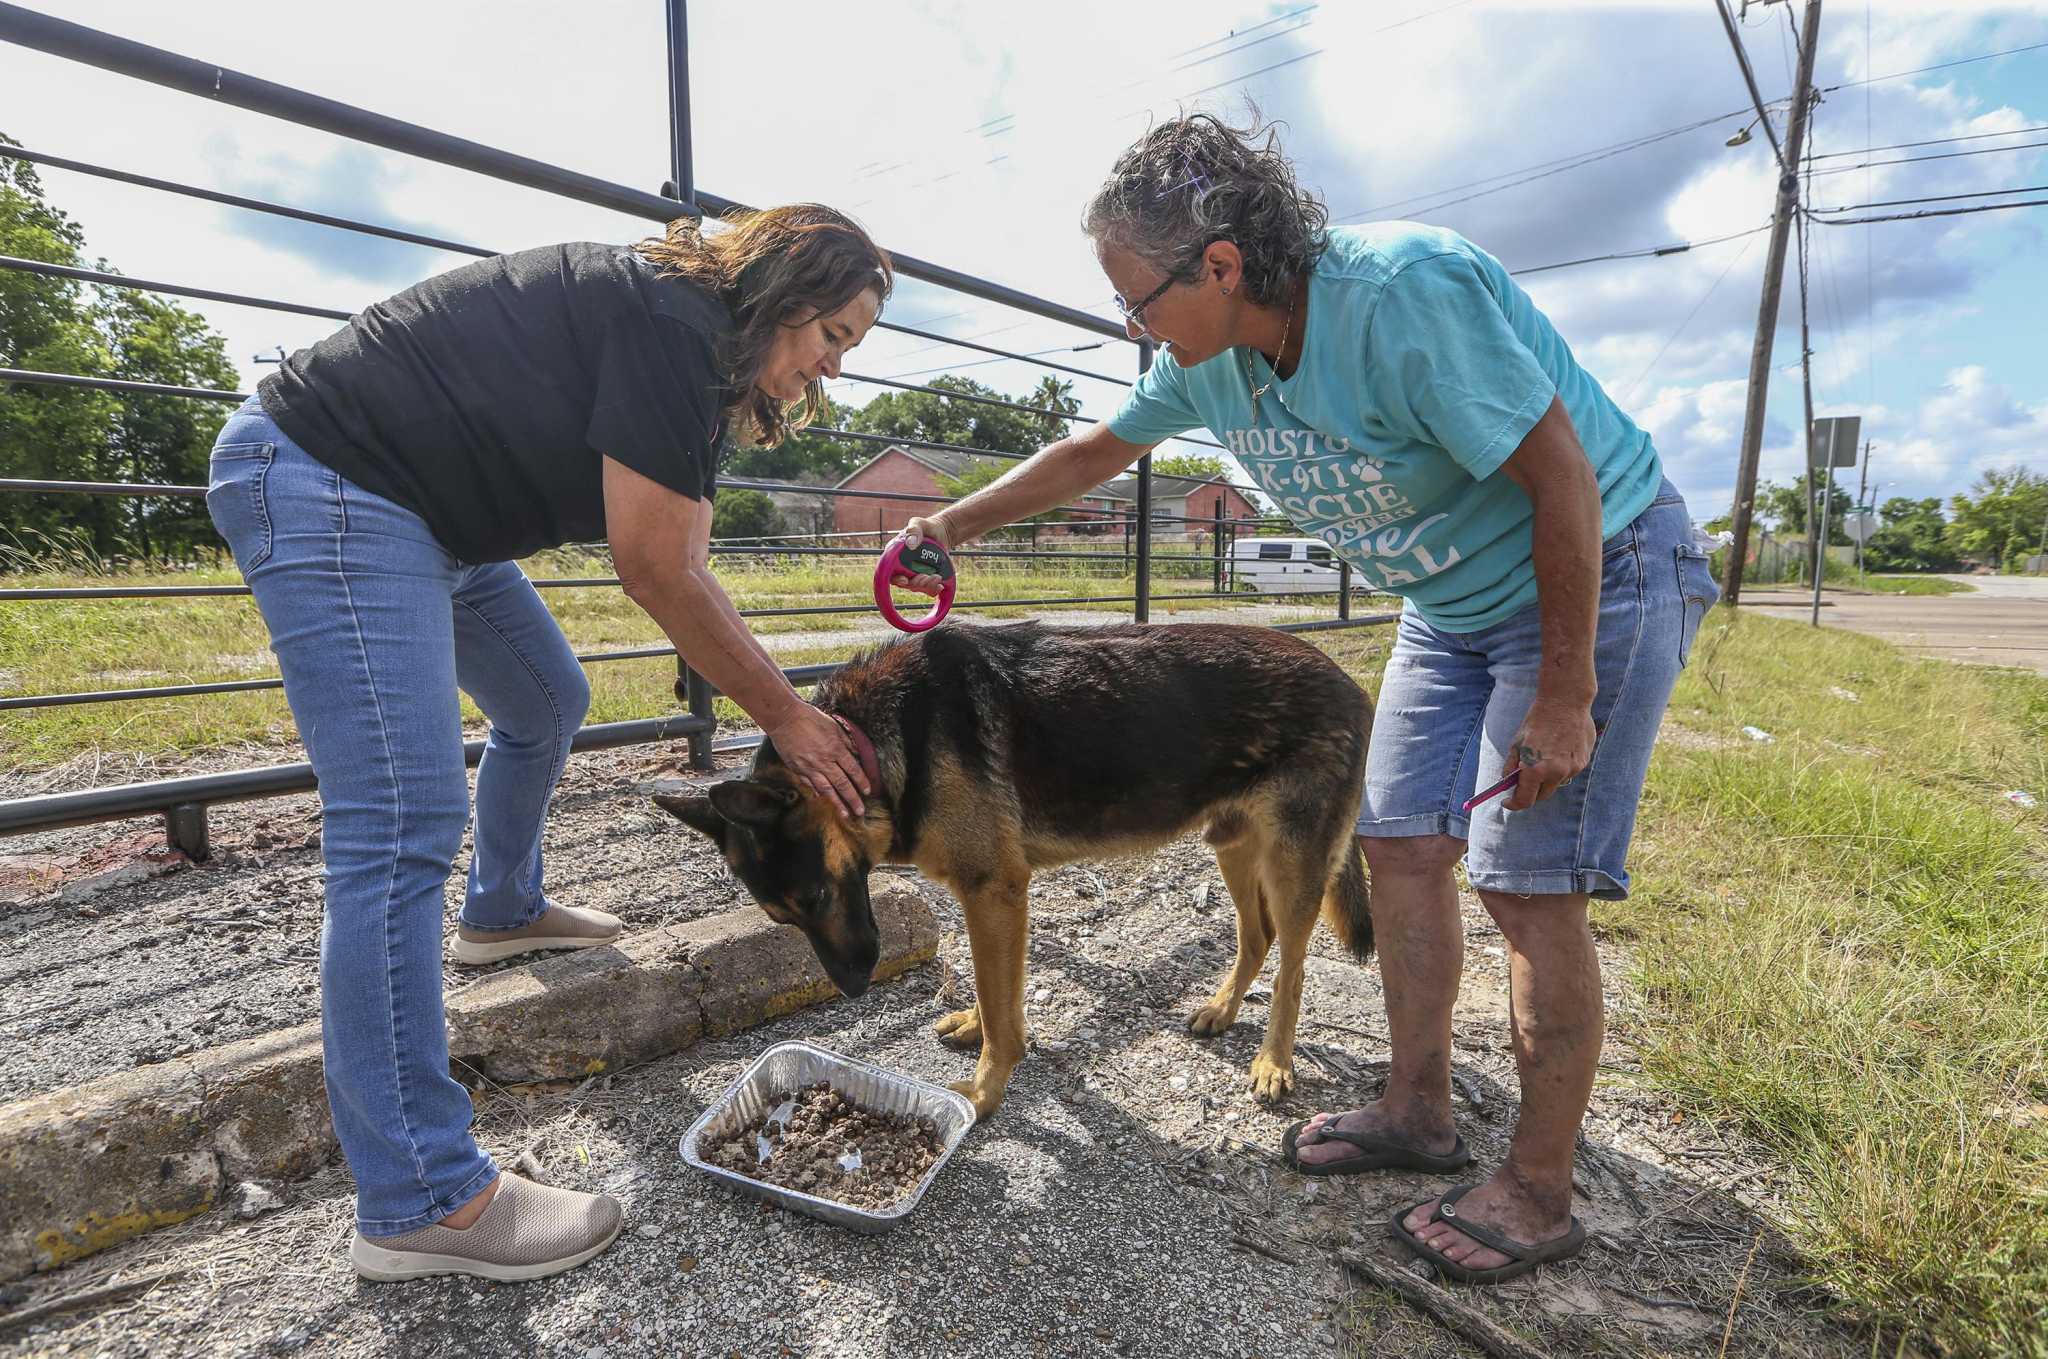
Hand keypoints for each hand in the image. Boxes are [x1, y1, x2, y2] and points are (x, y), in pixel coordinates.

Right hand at [765, 704, 867, 819]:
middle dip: (853, 799)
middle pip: (842, 783)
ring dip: (837, 803)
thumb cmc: (809, 718)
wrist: (784, 718)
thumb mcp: (833, 726)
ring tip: (845, 814)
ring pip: (826, 789)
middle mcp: (824, 760)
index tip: (868, 791)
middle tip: (860, 811)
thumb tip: (856, 753)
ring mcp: (809, 767)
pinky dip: (817, 792)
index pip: (853, 769)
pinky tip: (823, 799)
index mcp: (835, 748)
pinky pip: (810, 784)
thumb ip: (846, 741)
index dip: (862, 781)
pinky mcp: (797, 769)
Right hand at [894, 516, 952, 596]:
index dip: (894, 579)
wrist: (941, 533)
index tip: (905, 580)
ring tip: (937, 576)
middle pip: (904, 583)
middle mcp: (902, 567)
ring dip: (926, 585)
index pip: (888, 571)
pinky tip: (940, 585)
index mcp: (894, 555)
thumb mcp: (919, 524)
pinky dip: (933, 589)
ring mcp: (913, 573)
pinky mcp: (925, 578)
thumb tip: (910, 544)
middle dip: (915, 583)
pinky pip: (927, 589)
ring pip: (915, 587)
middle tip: (927, 576)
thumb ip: (914, 530)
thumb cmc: (926, 527)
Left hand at [1503, 696, 1596, 810]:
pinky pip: (1567, 774)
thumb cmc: (1537, 720)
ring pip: (1555, 784)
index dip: (1514, 804)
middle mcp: (1554, 773)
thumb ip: (1511, 765)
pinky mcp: (1582, 763)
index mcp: (1534, 769)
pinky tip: (1557, 751)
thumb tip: (1507, 781)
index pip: (1525, 801)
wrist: (1565, 702)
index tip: (1508, 801)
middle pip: (1541, 797)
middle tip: (1522, 783)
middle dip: (1530, 793)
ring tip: (1543, 757)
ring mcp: (1571, 769)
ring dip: (1546, 779)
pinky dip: (1559, 769)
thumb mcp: (1517, 742)